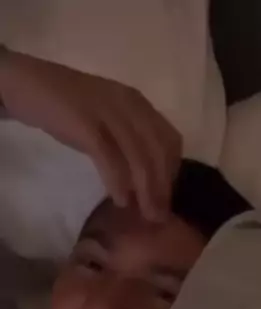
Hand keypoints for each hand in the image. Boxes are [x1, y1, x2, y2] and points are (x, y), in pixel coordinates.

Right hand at [0, 50, 181, 220]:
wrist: (31, 85)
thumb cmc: (71, 108)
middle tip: (159, 216)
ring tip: (145, 215)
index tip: (166, 196)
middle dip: (162, 188)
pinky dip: (118, 182)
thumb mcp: (109, 118)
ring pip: (138, 157)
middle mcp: (129, 105)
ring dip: (146, 191)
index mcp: (138, 103)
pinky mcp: (86, 123)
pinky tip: (121, 200)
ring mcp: (108, 113)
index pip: (170, 140)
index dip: (173, 171)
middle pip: (158, 152)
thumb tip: (146, 180)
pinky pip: (110, 157)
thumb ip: (129, 140)